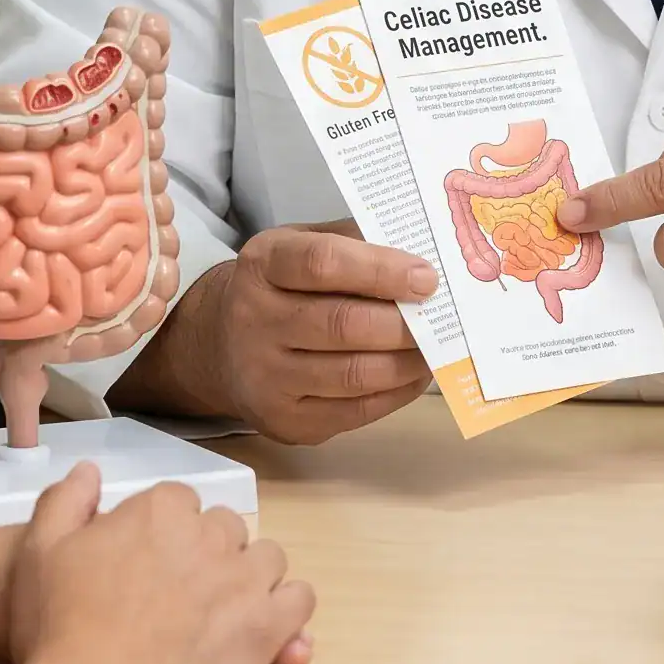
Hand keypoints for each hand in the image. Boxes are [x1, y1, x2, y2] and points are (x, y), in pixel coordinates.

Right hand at [9, 464, 315, 663]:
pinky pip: (299, 600)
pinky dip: (286, 611)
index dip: (164, 535)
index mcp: (161, 509)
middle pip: (225, 529)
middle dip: (208, 555)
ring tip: (220, 614)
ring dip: (249, 578)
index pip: (180, 503)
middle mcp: (210, 534)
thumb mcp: (39, 553)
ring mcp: (244, 579)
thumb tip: (88, 472)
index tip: (148, 566)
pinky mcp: (266, 625)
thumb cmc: (60, 631)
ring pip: (267, 558)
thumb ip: (65, 501)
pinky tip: (263, 628)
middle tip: (179, 597)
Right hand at [117, 220, 436, 443]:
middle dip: (404, 323)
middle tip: (442, 316)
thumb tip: (424, 252)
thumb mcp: (303, 243)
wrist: (221, 344)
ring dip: (407, 362)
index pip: (323, 263)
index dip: (381, 270)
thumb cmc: (282, 285)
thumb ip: (356, 242)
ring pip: (353, 374)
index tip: (427, 278)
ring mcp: (265, 377)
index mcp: (262, 264)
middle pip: (343, 324)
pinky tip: (414, 374)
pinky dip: (396, 393)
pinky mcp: (284, 420)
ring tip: (436, 346)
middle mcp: (254, 320)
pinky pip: (354, 411)